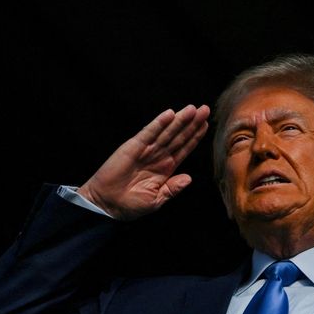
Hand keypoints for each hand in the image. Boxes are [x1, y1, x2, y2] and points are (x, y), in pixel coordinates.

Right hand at [77, 104, 210, 219]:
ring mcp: (146, 150)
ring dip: (179, 120)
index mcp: (166, 168)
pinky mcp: (132, 147)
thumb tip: (189, 178)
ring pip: (167, 132)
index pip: (184, 148)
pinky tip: (169, 114)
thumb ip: (172, 188)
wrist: (107, 205)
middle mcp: (158, 156)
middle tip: (205, 109)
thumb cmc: (130, 204)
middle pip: (179, 136)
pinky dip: (158, 123)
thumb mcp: (156, 200)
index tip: (206, 124)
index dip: (195, 136)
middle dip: (192, 123)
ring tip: (193, 109)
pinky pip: (148, 133)